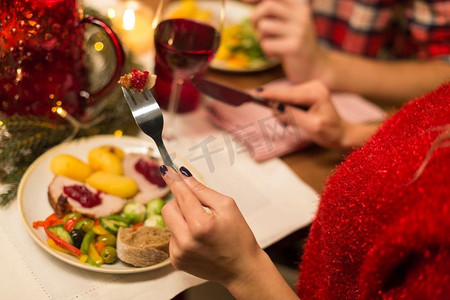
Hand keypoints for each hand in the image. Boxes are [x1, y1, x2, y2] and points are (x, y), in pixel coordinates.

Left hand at [160, 166, 262, 284]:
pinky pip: (172, 237)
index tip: (165, 169)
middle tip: (197, 208)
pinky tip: (198, 240)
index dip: (173, 180)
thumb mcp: (227, 206)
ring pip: (169, 222)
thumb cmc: (238, 236)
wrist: (241, 268)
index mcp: (200, 225)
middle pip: (168, 208)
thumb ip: (202, 190)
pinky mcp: (176, 261)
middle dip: (180, 203)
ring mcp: (179, 253)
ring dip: (181, 219)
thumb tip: (183, 176)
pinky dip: (182, 234)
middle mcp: (186, 241)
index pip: (181, 195)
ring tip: (201, 228)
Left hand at [250, 0, 325, 82]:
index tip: (243, 0)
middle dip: (255, 18)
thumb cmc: (295, 45)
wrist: (315, 68)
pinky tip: (277, 56)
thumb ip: (274, 12)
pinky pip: (266, 44)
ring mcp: (299, 31)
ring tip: (272, 45)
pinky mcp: (294, 47)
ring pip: (264, 26)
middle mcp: (301, 15)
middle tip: (256, 29)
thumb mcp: (289, 24)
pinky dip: (267, 52)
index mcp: (299, 7)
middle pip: (268, 6)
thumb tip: (246, 0)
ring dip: (261, 38)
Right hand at [260, 80, 376, 148]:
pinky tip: (295, 119)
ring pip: (284, 99)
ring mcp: (309, 88)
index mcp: (316, 92)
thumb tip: (275, 108)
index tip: (254, 94)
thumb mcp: (311, 127)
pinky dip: (287, 111)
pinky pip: (288, 101)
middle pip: (284, 95)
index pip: (287, 94)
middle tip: (286, 124)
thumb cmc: (330, 132)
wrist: (341, 134)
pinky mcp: (305, 93)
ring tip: (294, 123)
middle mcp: (312, 85)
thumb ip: (292, 116)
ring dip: (283, 112)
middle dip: (279, 109)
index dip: (270, 95)